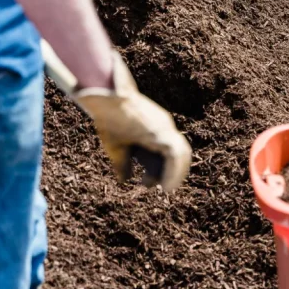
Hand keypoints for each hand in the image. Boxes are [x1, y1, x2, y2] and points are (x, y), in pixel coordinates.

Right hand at [73, 52, 191, 190]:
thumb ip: (123, 164)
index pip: (168, 151)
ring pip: (181, 154)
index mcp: (155, 129)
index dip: (166, 168)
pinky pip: (175, 155)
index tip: (152, 183)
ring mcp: (165, 127)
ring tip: (166, 189)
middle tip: (164, 187)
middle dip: (174, 171)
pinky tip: (166, 185)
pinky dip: (173, 171)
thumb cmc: (109, 119)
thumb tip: (124, 181)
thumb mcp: (117, 147)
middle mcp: (164, 126)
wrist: (107, 99)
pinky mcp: (161, 130)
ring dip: (176, 173)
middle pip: (179, 152)